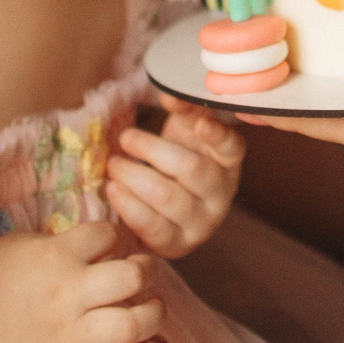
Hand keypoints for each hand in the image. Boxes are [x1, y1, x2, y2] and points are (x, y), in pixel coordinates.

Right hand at [0, 220, 161, 342]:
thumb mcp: (19, 243)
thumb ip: (60, 241)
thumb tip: (98, 243)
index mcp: (55, 256)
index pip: (107, 234)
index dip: (114, 234)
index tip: (110, 242)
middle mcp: (69, 294)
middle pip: (132, 278)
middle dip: (148, 270)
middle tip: (144, 271)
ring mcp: (69, 335)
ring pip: (131, 325)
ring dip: (153, 314)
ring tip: (152, 307)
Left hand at [109, 94, 244, 258]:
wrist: (165, 206)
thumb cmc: (177, 158)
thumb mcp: (184, 129)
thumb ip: (182, 109)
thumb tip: (170, 98)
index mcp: (227, 161)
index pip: (231, 147)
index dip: (217, 135)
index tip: (200, 124)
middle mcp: (221, 194)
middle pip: (190, 168)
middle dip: (152, 150)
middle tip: (126, 137)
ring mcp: (202, 223)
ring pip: (168, 197)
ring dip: (134, 176)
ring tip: (113, 164)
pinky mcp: (178, 245)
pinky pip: (152, 227)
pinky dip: (128, 205)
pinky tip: (112, 188)